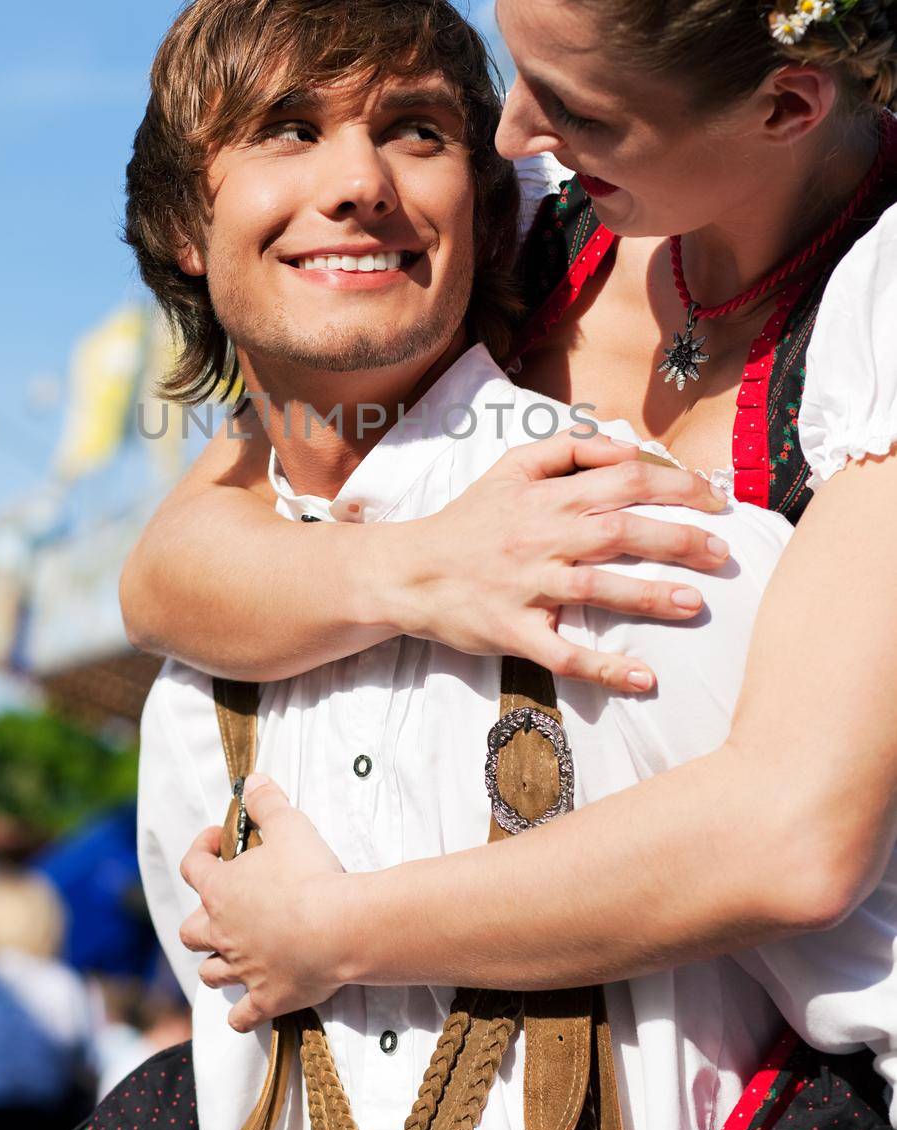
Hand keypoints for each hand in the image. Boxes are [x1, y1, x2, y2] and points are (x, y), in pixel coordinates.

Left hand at [180, 776, 348, 1031]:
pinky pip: (242, 1016)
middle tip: (225, 908)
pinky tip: (249, 1010)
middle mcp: (222, 932)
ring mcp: (242, 969)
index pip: (193, 865)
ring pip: (211, 973)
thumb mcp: (289, 825)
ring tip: (234, 956)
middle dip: (201, 920)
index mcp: (220, 890)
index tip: (218, 840)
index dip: (201, 848)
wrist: (338, 927)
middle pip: (191, 930)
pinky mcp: (266, 999)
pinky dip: (242, 1014)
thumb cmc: (310, 874)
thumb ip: (267, 802)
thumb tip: (252, 780)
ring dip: (217, 965)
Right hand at [385, 433, 729, 691]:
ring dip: (648, 596)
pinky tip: (643, 679)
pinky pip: (562, 654)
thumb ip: (570, 450)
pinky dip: (603, 668)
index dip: (676, 485)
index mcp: (545, 496)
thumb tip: (630, 450)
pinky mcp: (512, 631)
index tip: (716, 501)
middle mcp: (540, 537)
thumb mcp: (510, 467)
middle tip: (723, 553)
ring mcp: (526, 586)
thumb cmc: (469, 520)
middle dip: (677, 539)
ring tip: (694, 604)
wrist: (407, 571)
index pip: (624, 478)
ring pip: (595, 588)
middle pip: (618, 530)